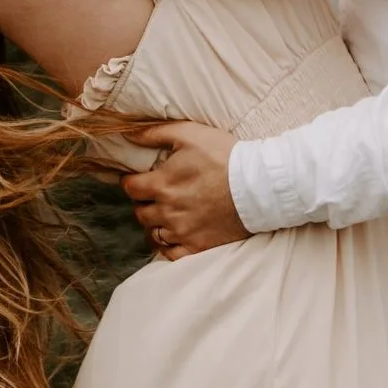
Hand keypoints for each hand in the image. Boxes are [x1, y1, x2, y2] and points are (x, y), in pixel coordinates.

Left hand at [119, 121, 249, 259]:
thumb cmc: (225, 156)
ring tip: (165, 214)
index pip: (130, 188)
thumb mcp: (190, 134)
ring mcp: (182, 232)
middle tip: (155, 195)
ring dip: (155, 223)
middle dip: (144, 202)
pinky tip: (174, 235)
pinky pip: (170, 254)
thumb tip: (128, 134)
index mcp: (162, 185)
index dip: (131, 181)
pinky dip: (167, 246)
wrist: (259, 186)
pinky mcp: (197, 246)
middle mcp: (167, 212)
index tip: (137, 179)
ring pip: (153, 234)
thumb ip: (155, 134)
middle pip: (140, 212)